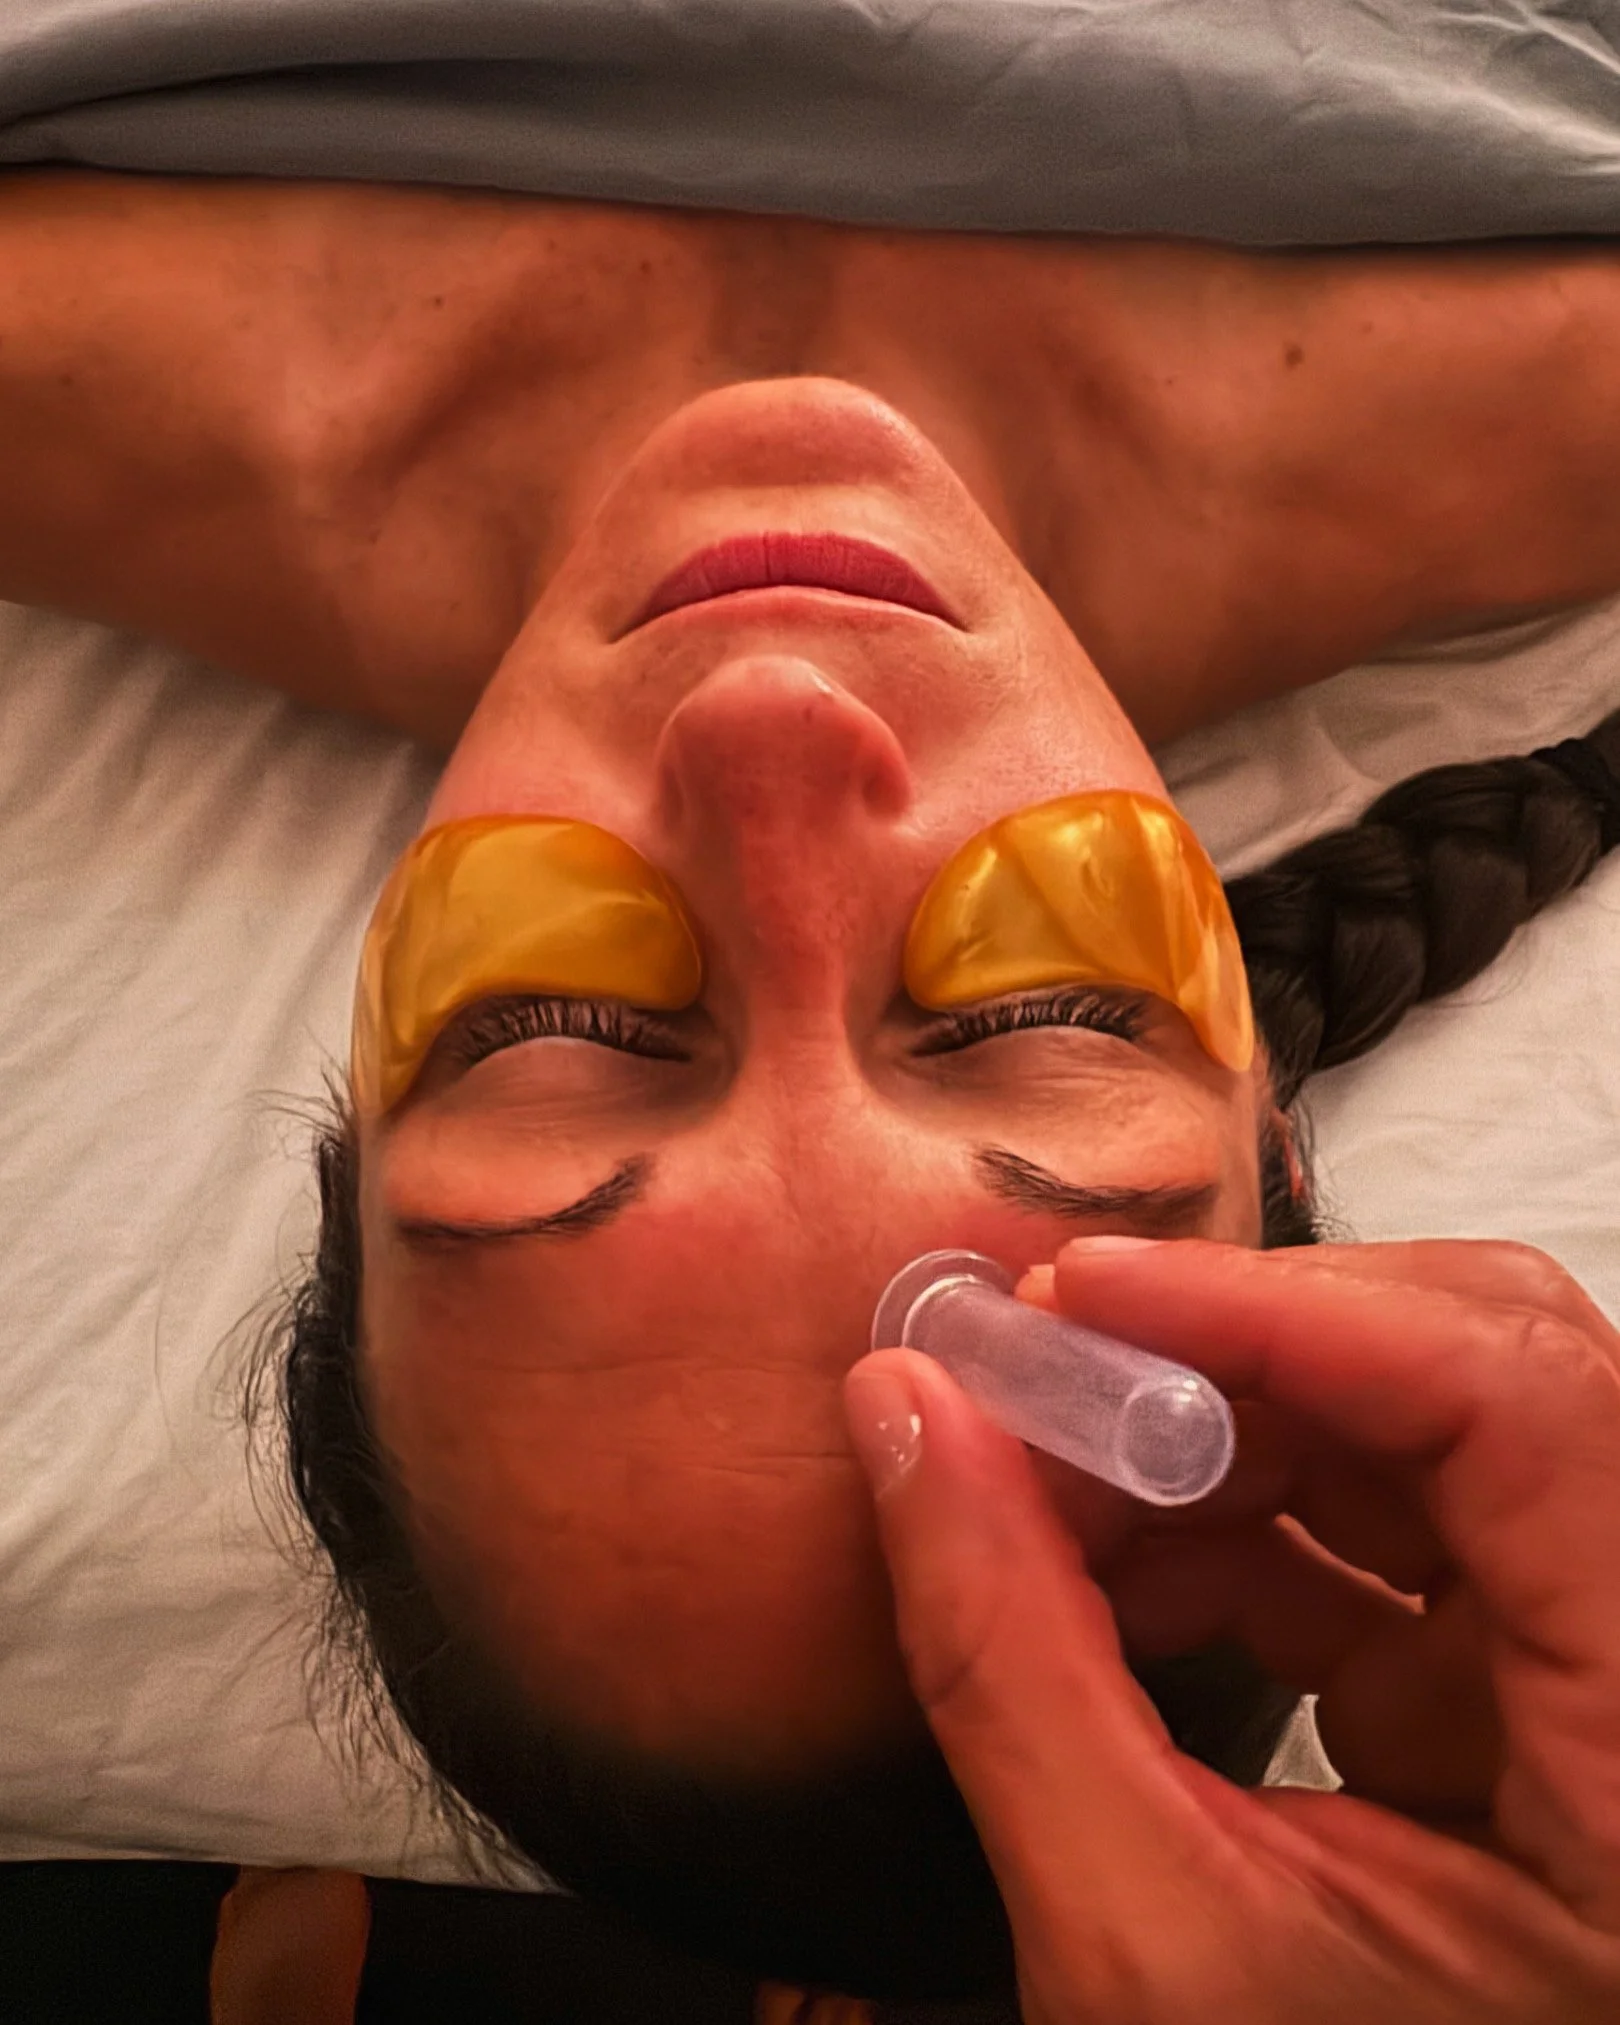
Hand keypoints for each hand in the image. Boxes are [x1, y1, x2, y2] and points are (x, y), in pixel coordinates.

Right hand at [845, 1238, 1619, 2021]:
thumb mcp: (1146, 1953)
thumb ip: (1010, 1666)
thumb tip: (901, 1412)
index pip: (1526, 1404)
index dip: (1296, 1312)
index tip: (1085, 1296)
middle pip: (1482, 1377)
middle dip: (1240, 1351)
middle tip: (1041, 1354)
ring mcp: (1589, 1669)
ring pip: (1422, 1433)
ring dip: (1214, 1427)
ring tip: (1029, 1458)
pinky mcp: (1517, 1689)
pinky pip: (1377, 1531)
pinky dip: (1224, 1517)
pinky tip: (1091, 1546)